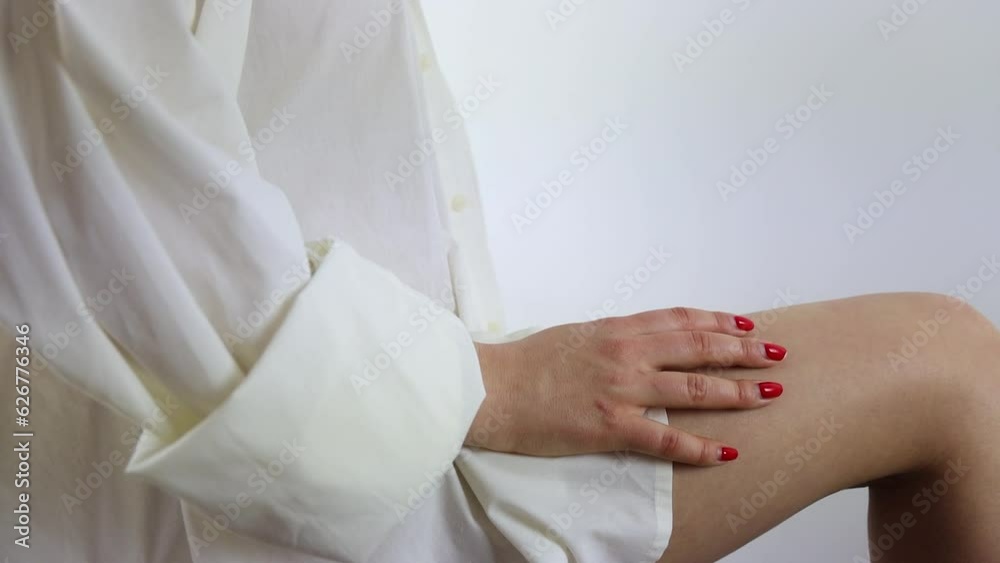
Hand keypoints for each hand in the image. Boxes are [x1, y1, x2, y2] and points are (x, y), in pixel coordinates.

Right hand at [466, 308, 786, 465]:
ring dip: (736, 392)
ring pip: (693, 388)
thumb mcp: (577, 335)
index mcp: (618, 329)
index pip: (682, 320)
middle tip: (776, 356)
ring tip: (768, 395)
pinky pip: (665, 439)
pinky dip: (698, 446)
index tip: (748, 324)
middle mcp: (627, 354)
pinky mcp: (610, 427)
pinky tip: (725, 451)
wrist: (492, 388)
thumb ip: (614, 339)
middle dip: (743, 351)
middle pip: (699, 348)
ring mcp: (621, 390)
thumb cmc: (527, 362)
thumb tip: (642, 343)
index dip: (720, 321)